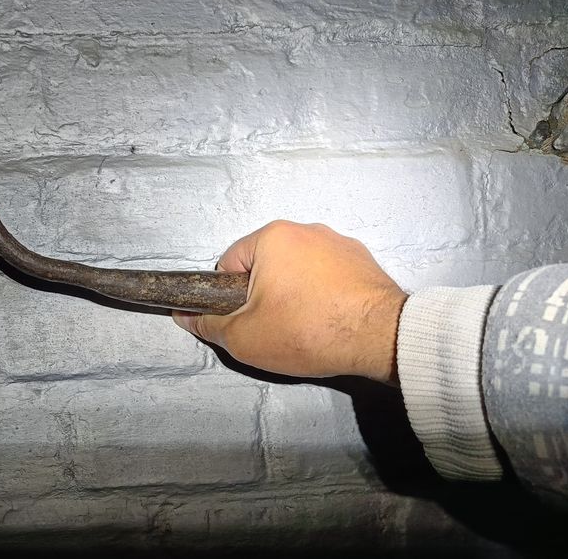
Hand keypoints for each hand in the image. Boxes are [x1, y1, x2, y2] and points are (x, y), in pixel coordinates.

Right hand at [173, 221, 406, 383]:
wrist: (381, 338)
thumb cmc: (306, 330)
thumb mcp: (244, 337)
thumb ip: (208, 325)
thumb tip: (185, 317)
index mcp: (272, 236)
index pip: (229, 264)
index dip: (229, 298)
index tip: (244, 321)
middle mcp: (306, 229)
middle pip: (265, 265)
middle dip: (263, 295)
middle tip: (273, 328)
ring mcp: (339, 242)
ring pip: (298, 270)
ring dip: (294, 293)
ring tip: (305, 327)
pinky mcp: (364, 260)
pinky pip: (328, 275)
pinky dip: (323, 294)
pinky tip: (330, 318)